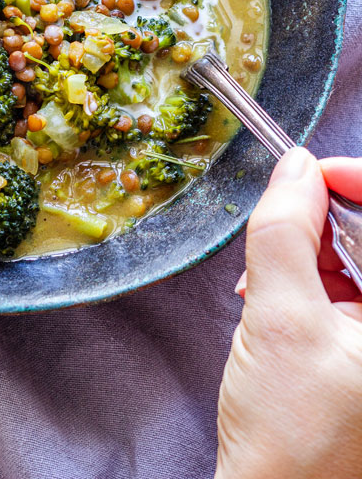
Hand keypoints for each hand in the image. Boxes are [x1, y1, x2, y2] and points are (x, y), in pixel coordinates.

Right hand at [216, 148, 361, 478]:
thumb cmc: (292, 444)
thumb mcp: (280, 322)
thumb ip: (286, 233)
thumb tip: (295, 169)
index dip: (357, 181)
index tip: (310, 170)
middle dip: (320, 224)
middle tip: (276, 235)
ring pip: (355, 260)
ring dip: (304, 255)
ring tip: (260, 284)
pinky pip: (345, 292)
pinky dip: (304, 284)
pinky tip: (269, 303)